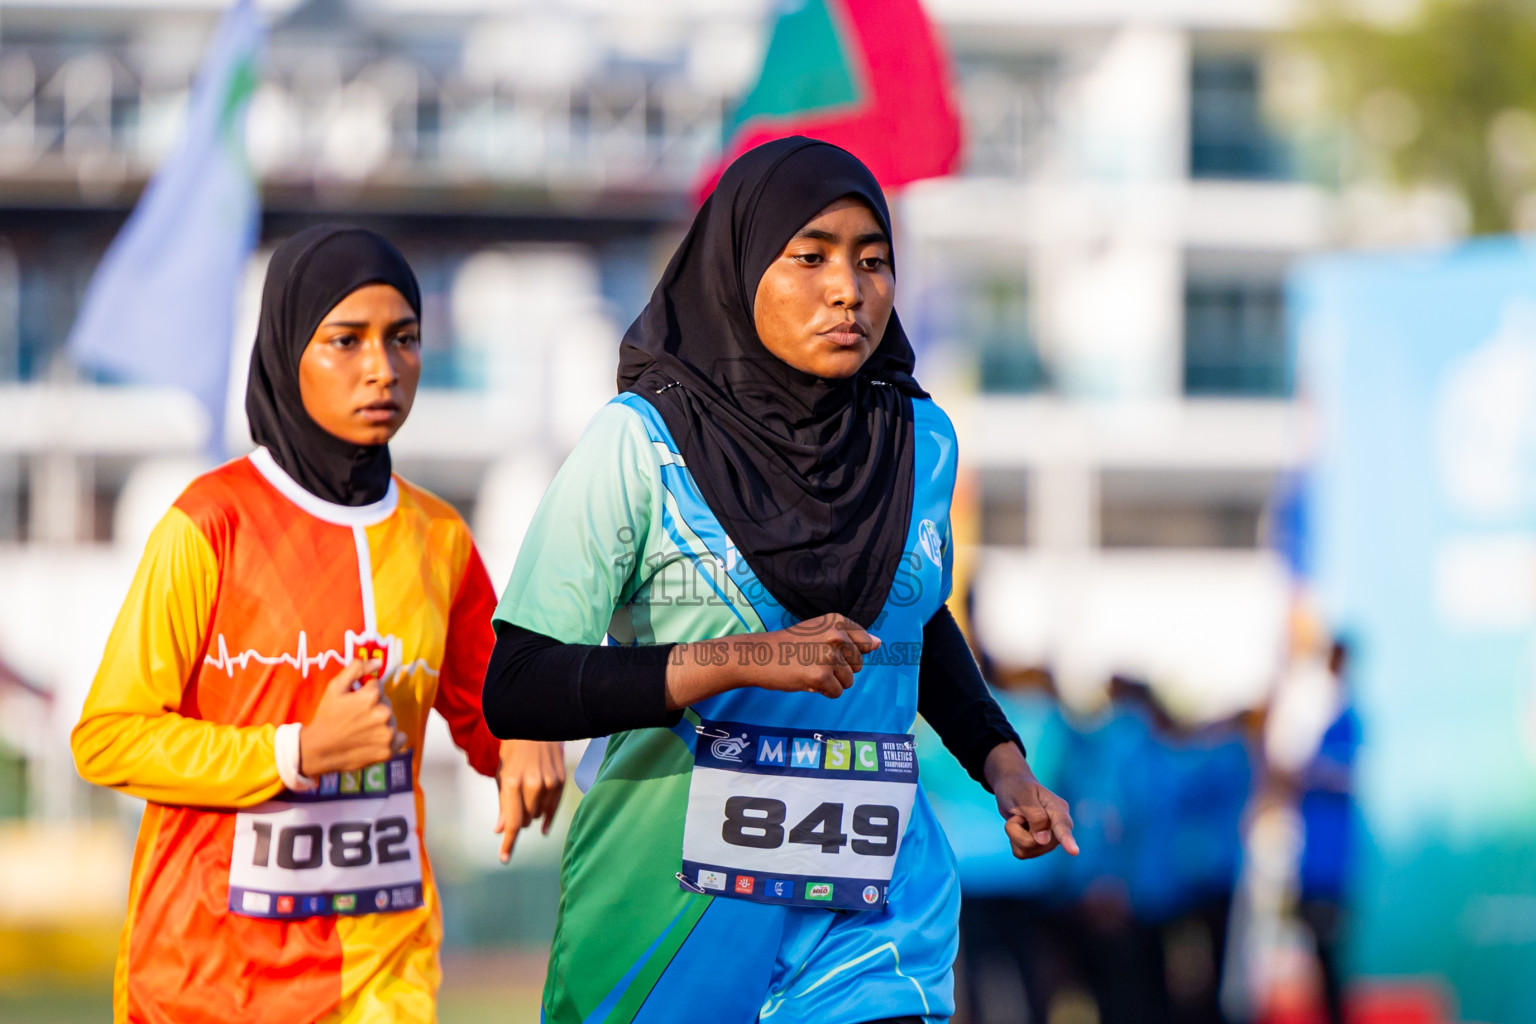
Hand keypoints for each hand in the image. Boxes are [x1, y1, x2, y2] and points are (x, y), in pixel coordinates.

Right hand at [298, 659, 407, 775]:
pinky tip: (374, 740)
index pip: (378, 687)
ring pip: (392, 720)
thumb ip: (357, 669)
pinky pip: (400, 738)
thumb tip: (378, 662)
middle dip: (373, 707)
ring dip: (382, 722)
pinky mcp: (389, 750)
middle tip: (356, 718)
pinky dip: (391, 739)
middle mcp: (383, 713)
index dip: (363, 694)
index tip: (353, 703)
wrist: (318, 749)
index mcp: (372, 696)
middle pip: (386, 703)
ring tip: (362, 730)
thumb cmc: (327, 716)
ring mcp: (387, 733)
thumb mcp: (336, 687)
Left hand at [494, 739, 565, 863]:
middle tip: (515, 805)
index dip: (508, 843)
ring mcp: (549, 783)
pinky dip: (546, 817)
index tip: (504, 859)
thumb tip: (501, 830)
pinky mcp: (561, 781)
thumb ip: (503, 803)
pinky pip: (552, 809)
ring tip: (528, 795)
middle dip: (518, 819)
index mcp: (512, 782)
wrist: (537, 725)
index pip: (512, 822)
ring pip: (539, 816)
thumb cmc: (513, 749)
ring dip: (531, 813)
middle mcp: (532, 784)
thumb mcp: (502, 773)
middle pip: (525, 820)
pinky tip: (544, 827)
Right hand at [754, 614, 881, 698]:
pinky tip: (807, 680)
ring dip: (831, 682)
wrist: (759, 656)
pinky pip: (837, 692)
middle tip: (814, 661)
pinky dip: (824, 692)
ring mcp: (829, 656)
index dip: (848, 653)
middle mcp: (836, 636)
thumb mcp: (820, 631)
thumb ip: (850, 637)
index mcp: (837, 621)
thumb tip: (879, 643)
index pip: (866, 643)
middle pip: (858, 665)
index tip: (828, 650)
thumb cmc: (790, 645)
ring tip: (809, 670)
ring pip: (849, 681)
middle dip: (840, 669)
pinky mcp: (821, 676)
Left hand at [984, 742, 1077, 859]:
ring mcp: (1050, 840)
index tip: (1074, 852)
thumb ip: (1036, 816)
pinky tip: (1019, 828)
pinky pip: (1021, 853)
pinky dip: (1013, 840)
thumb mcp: (1023, 795)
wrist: (1012, 788)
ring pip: (1026, 850)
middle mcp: (1058, 828)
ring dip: (1014, 833)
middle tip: (1019, 812)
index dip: (1067, 840)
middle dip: (1017, 829)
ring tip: (1019, 818)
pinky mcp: (1039, 848)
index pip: (1062, 827)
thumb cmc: (1018, 788)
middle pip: (1035, 842)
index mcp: (1059, 809)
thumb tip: (1044, 841)